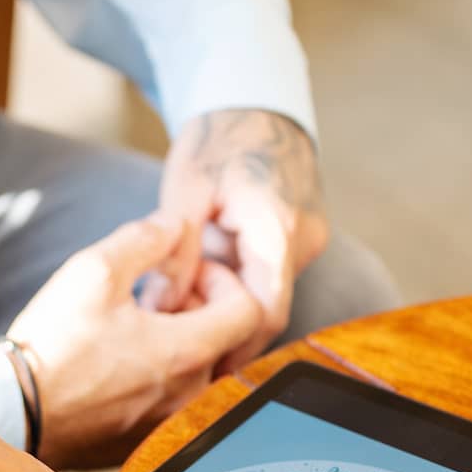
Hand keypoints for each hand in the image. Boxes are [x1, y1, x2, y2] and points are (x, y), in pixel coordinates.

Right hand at [6, 216, 263, 468]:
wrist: (13, 410)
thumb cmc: (52, 344)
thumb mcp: (93, 270)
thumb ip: (145, 237)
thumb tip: (177, 223)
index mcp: (186, 352)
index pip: (250, 310)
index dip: (225, 281)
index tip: (187, 275)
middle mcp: (188, 394)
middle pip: (225, 341)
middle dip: (200, 309)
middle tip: (156, 296)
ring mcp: (168, 423)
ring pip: (199, 372)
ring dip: (181, 342)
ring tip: (136, 329)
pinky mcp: (145, 442)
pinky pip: (172, 402)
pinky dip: (161, 376)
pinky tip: (120, 363)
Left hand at [151, 109, 329, 372]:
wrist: (255, 100)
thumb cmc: (218, 138)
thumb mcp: (185, 190)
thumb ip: (176, 252)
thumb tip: (164, 307)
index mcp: (277, 229)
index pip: (266, 312)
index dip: (235, 348)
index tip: (204, 372)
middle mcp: (304, 240)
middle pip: (268, 307)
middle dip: (224, 326)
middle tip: (178, 335)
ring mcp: (307, 238)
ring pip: (268, 292)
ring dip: (229, 303)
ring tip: (184, 298)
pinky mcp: (300, 235)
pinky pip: (270, 274)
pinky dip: (239, 283)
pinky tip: (204, 278)